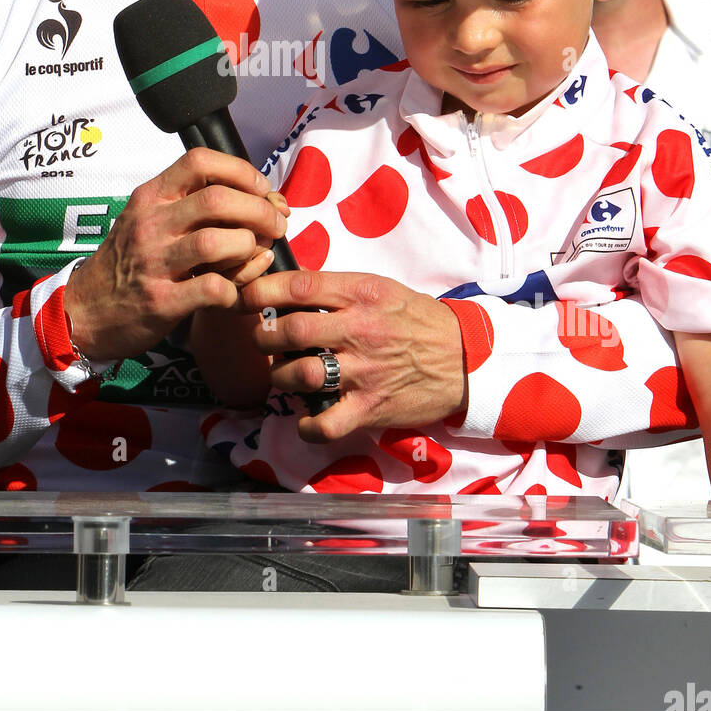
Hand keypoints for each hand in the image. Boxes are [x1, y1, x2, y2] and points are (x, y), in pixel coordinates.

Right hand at [63, 149, 288, 364]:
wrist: (84, 311)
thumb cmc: (129, 263)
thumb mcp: (149, 220)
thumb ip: (194, 206)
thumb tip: (261, 199)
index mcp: (151, 196)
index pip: (200, 161)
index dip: (241, 171)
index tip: (262, 191)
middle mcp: (150, 223)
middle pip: (218, 200)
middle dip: (260, 210)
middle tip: (277, 224)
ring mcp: (154, 262)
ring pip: (218, 242)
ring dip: (249, 248)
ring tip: (256, 255)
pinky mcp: (161, 301)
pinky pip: (214, 288)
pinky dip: (236, 289)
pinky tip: (236, 292)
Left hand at [238, 270, 467, 441]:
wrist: (465, 358)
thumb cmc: (417, 320)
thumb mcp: (381, 289)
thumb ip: (339, 289)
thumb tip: (289, 285)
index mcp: (361, 294)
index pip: (300, 286)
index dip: (263, 291)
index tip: (245, 297)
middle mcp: (360, 330)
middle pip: (291, 330)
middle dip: (263, 336)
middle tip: (260, 339)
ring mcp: (364, 371)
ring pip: (299, 375)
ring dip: (279, 377)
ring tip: (282, 375)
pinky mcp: (370, 408)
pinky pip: (325, 424)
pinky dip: (307, 425)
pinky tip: (306, 418)